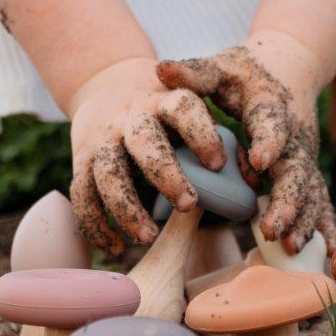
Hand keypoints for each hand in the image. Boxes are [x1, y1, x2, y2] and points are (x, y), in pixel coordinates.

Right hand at [68, 57, 225, 254]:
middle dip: (166, 173)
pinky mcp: (81, 160)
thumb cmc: (167, 115)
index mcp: (166, 100)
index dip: (201, 134)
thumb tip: (254, 184)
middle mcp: (131, 116)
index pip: (183, 108)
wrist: (106, 86)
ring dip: (127, 207)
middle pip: (144, 141)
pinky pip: (82, 194)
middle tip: (188, 204)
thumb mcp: (194, 116)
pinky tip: (117, 248)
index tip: (217, 162)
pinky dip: (96, 224)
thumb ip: (225, 145)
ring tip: (150, 236)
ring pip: (107, 172)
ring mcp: (103, 138)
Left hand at [156, 31, 335, 254]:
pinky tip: (328, 252)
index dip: (268, 141)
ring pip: (310, 191)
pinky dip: (325, 225)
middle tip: (269, 227)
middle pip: (296, 170)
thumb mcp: (219, 69)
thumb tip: (160, 69)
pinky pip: (319, 201)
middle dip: (285, 200)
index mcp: (270, 107)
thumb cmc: (244, 74)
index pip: (271, 124)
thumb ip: (194, 73)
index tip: (260, 159)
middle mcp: (294, 135)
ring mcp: (304, 157)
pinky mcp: (308, 172)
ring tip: (289, 246)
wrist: (289, 69)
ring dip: (303, 220)